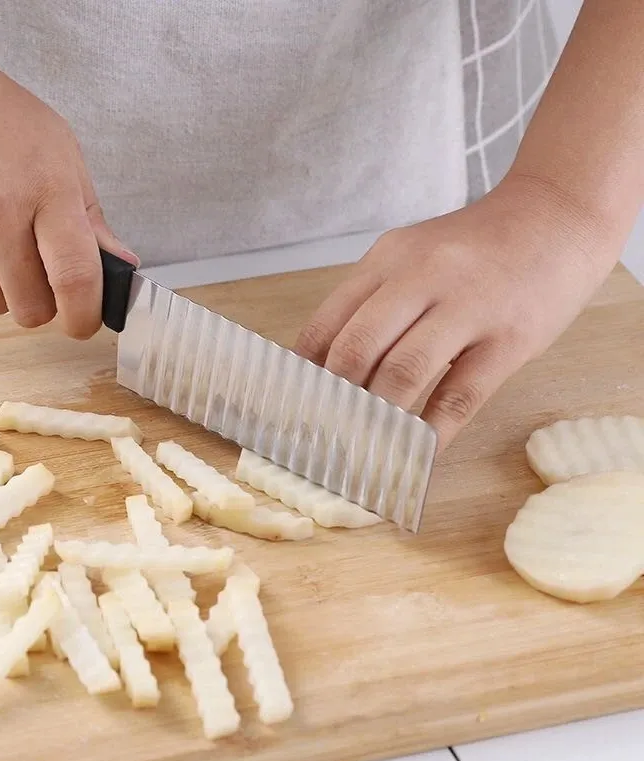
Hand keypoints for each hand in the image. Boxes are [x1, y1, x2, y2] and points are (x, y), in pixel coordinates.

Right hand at [0, 8, 136, 338]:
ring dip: (8, 291)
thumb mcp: (62, 154)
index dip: (86, 316)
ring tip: (4, 247)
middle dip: (46, 304)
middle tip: (44, 275)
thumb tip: (121, 266)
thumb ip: (92, 219)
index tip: (86, 323)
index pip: (75, 278)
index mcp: (47, 189)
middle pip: (33, 307)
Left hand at [295, 175, 615, 449]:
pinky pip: (460, 394)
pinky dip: (432, 431)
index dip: (302, 377)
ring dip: (377, 420)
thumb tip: (326, 368)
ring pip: (403, 373)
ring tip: (363, 451)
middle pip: (356, 349)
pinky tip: (418, 453)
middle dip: (334, 402)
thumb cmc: (476, 249)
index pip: (325, 325)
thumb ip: (371, 302)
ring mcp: (467, 306)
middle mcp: (420, 277)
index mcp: (386, 259)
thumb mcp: (412, 256)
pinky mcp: (508, 337)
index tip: (294, 411)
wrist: (557, 216)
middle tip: (326, 437)